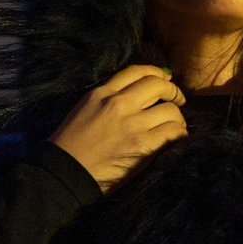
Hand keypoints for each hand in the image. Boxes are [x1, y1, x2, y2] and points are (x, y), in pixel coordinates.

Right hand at [49, 65, 187, 193]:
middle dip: (173, 91)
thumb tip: (136, 97)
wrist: (63, 172)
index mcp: (102, 93)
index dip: (156, 72)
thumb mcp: (84, 109)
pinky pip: (172, 132)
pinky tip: (176, 139)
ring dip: (177, 117)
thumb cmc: (70, 145)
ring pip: (170, 110)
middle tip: (178, 100)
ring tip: (175, 125)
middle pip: (158, 84)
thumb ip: (107, 100)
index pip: (136, 71)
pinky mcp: (142, 145)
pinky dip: (178, 134)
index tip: (165, 78)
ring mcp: (132, 124)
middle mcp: (118, 103)